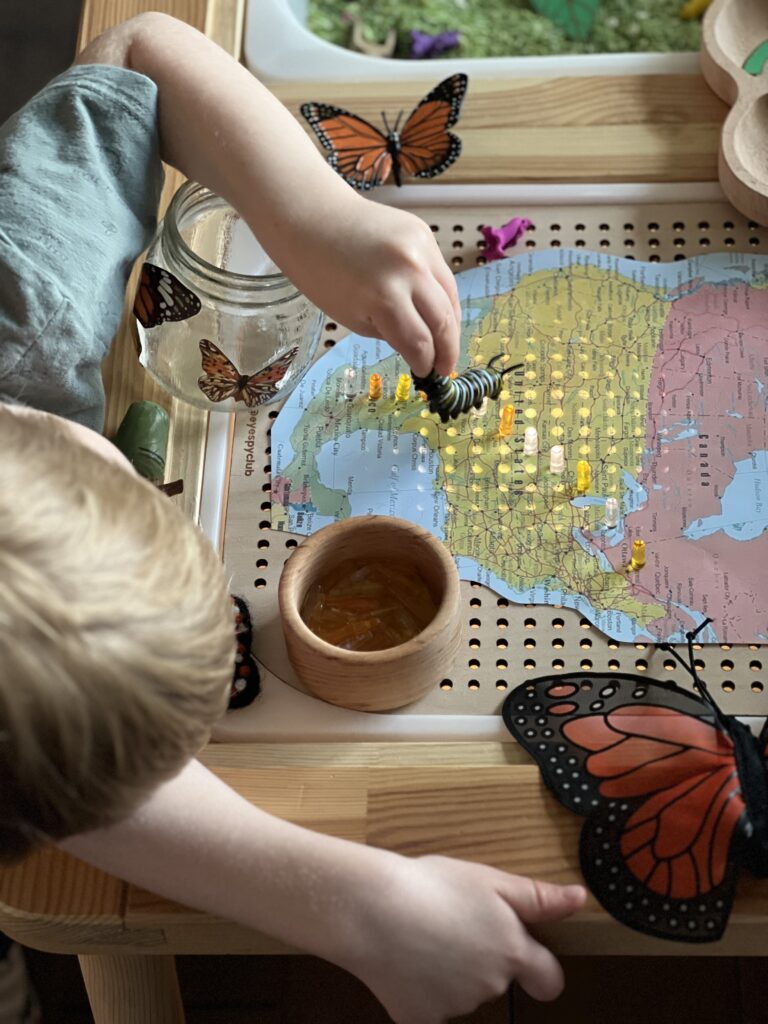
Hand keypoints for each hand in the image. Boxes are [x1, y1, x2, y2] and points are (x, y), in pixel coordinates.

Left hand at [277, 193, 461, 377]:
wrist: (313, 217)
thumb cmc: (320, 273)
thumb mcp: (351, 317)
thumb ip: (390, 332)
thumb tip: (417, 345)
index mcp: (384, 297)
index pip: (419, 342)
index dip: (425, 364)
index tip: (425, 375)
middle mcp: (410, 271)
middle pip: (443, 321)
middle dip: (447, 351)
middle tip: (445, 369)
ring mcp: (422, 248)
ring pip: (450, 296)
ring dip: (452, 325)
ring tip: (446, 344)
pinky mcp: (425, 234)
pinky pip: (442, 274)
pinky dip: (443, 297)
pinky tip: (438, 312)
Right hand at [339, 853, 585, 1023]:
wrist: (373, 909)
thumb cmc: (433, 886)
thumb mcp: (489, 879)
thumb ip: (538, 897)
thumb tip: (581, 900)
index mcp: (512, 952)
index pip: (548, 979)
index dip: (541, 970)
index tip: (525, 957)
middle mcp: (490, 986)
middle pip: (498, 978)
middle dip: (482, 956)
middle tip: (451, 922)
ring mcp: (454, 1008)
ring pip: (461, 991)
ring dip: (450, 970)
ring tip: (422, 933)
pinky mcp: (418, 1020)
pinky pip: (427, 1009)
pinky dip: (419, 990)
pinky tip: (404, 962)